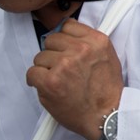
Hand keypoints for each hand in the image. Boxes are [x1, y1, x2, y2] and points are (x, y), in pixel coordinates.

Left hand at [26, 19, 122, 139]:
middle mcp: (81, 49)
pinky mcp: (51, 81)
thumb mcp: (107, 56)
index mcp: (97, 40)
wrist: (105, 114)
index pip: (68, 25)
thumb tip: (69, 33)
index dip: (64, 39)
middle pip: (51, 39)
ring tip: (58, 80)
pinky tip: (48, 87)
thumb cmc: (106, 90)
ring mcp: (65, 64)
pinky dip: (36, 81)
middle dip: (53, 53)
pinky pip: (32, 72)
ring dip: (45, 68)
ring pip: (40, 56)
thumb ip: (90, 42)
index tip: (64, 48)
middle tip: (61, 67)